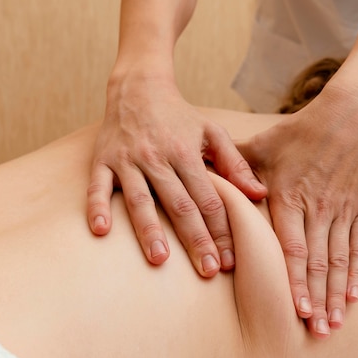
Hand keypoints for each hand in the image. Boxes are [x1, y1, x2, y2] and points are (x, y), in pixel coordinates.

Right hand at [87, 76, 265, 276]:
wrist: (138, 87)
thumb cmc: (180, 116)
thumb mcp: (213, 133)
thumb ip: (235, 164)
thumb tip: (259, 194)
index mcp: (186, 154)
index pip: (208, 199)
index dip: (220, 229)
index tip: (228, 259)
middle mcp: (158, 158)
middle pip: (180, 205)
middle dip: (195, 239)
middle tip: (206, 270)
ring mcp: (128, 160)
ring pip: (141, 200)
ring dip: (150, 230)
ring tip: (160, 260)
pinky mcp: (102, 160)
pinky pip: (97, 186)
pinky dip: (97, 207)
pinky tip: (100, 231)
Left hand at [238, 84, 357, 337]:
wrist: (350, 113)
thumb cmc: (299, 131)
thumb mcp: (261, 144)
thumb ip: (232, 166)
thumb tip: (199, 174)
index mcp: (289, 196)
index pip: (291, 247)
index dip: (294, 281)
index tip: (296, 311)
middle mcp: (318, 208)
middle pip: (317, 261)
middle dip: (316, 299)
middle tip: (316, 333)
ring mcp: (342, 209)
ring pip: (339, 259)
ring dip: (336, 293)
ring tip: (335, 324)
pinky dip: (357, 271)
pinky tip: (355, 296)